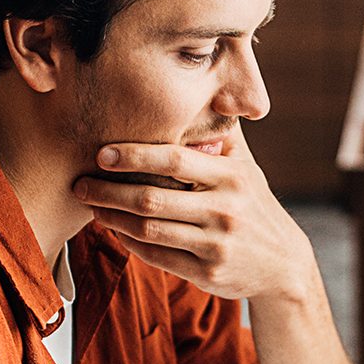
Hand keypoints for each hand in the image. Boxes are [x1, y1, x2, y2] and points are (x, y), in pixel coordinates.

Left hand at [74, 128, 317, 301]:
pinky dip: (129, 243)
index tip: (102, 153)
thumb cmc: (254, 206)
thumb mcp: (247, 167)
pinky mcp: (208, 273)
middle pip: (153, 198)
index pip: (175, 160)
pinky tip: (114, 230)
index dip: (134, 154)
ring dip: (112, 217)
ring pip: (149, 230)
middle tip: (79, 182)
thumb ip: (222, 134)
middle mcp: (225, 210)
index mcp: (232, 177)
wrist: (284, 264)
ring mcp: (216, 245)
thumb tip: (207, 90)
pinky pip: (157, 256)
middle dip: (109, 190)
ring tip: (91, 205)